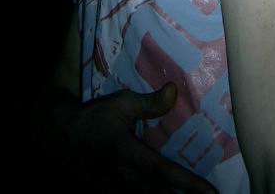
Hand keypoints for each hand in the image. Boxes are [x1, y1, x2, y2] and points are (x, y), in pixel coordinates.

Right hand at [49, 83, 216, 192]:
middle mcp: (122, 177)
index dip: (187, 183)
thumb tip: (175, 91)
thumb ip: (149, 103)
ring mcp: (115, 191)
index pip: (161, 170)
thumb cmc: (95, 118)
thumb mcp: (120, 104)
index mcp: (124, 152)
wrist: (63, 139)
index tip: (211, 192)